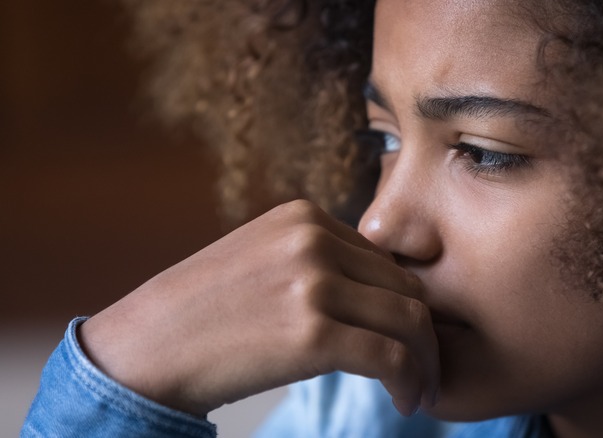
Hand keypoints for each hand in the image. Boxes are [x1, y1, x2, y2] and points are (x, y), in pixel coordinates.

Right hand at [79, 200, 438, 415]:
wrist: (144, 348)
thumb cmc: (203, 312)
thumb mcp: (262, 260)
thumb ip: (317, 261)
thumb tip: (377, 294)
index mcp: (305, 217)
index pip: (386, 261)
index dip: (405, 304)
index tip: (409, 340)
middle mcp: (315, 239)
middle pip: (406, 287)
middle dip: (425, 334)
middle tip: (425, 371)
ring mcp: (314, 282)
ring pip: (411, 320)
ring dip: (426, 362)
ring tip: (419, 390)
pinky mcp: (313, 332)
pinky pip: (392, 358)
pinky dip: (410, 383)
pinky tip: (405, 402)